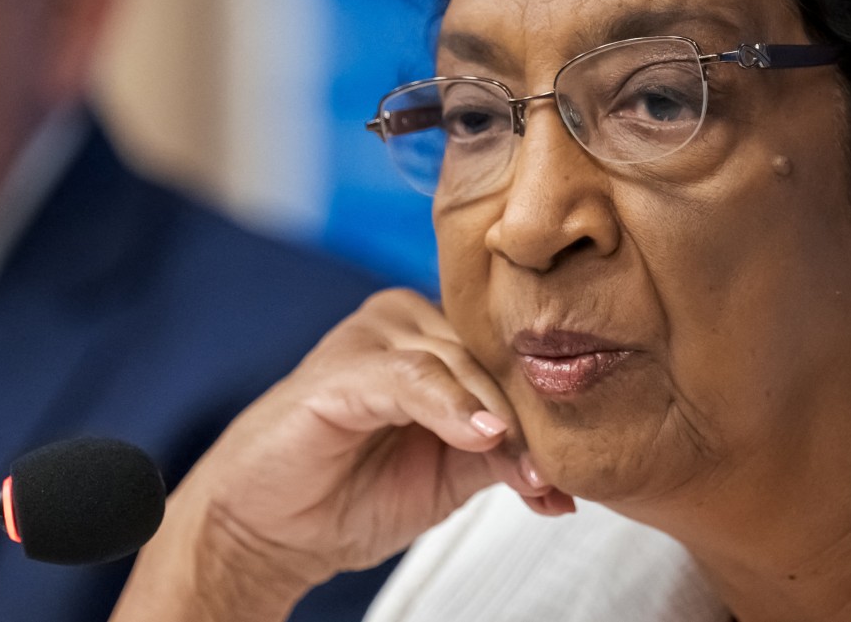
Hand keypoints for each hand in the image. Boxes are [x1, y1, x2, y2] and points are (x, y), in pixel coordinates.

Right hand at [111, 288, 573, 621]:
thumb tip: (562, 466)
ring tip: (531, 472)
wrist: (271, 530)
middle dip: (531, 421)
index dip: (546, 406)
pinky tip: (483, 436)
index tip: (578, 465)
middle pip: (491, 356)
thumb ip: (501, 452)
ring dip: (502, 422)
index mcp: (432, 334)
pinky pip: (412, 377)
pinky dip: (454, 408)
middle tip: (558, 473)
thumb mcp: (448, 473)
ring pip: (461, 364)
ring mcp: (369, 336)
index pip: (507, 354)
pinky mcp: (340, 367)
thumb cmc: (348, 493)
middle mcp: (404, 320)